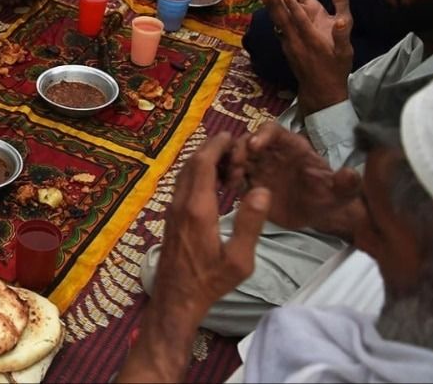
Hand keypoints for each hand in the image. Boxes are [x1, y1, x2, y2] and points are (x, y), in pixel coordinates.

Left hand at [152, 133, 271, 315]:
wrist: (176, 297)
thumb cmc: (211, 281)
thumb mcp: (239, 259)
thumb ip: (250, 223)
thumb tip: (261, 190)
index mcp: (198, 209)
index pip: (203, 164)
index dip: (216, 146)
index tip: (231, 136)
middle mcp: (181, 204)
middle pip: (192, 164)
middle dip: (210, 148)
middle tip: (231, 143)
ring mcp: (172, 209)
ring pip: (184, 173)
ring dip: (202, 161)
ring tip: (225, 160)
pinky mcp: (170, 217)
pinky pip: (182, 185)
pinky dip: (197, 174)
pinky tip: (212, 183)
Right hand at [226, 123, 363, 236]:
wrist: (319, 215)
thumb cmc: (330, 196)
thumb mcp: (343, 191)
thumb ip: (346, 182)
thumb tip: (351, 174)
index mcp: (291, 146)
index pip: (273, 131)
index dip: (263, 134)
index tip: (255, 146)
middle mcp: (271, 153)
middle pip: (248, 141)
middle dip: (239, 149)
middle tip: (235, 165)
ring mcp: (258, 167)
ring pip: (236, 157)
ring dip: (229, 163)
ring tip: (231, 180)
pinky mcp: (249, 184)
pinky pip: (233, 177)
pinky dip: (226, 178)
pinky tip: (227, 188)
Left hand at [263, 0, 352, 113]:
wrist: (320, 90)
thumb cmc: (336, 69)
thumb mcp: (345, 52)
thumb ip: (343, 32)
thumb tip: (342, 17)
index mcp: (312, 40)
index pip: (300, 20)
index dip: (292, 6)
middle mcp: (296, 40)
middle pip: (284, 14)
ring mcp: (288, 42)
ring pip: (278, 17)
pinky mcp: (286, 43)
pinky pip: (277, 24)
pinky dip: (273, 10)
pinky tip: (269, 0)